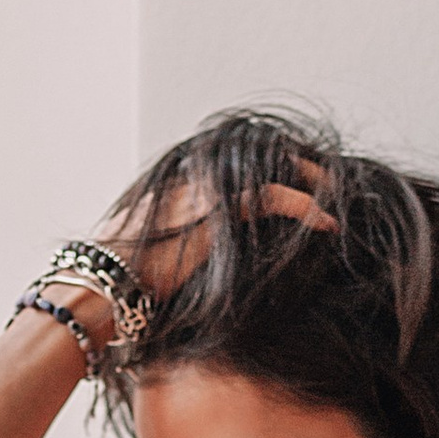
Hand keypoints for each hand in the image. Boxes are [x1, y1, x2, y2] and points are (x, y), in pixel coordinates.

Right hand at [103, 160, 334, 300]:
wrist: (101, 283)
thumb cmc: (120, 283)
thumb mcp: (154, 261)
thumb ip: (179, 250)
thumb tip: (185, 271)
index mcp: (180, 183)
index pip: (235, 162)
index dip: (270, 168)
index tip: (296, 181)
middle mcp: (194, 175)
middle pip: (259, 154)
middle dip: (298, 164)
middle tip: (329, 180)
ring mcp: (206, 187)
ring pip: (273, 168)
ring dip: (311, 181)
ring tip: (337, 196)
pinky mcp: (217, 208)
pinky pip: (275, 197)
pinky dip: (307, 208)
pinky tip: (328, 222)